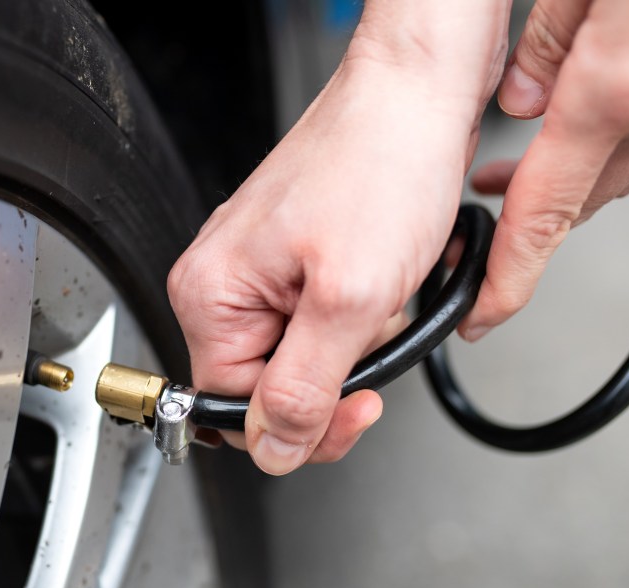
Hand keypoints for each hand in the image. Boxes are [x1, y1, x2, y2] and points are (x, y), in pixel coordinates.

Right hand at [168, 6, 508, 474]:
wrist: (416, 96)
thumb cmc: (381, 165)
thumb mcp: (348, 299)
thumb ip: (303, 390)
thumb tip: (272, 450)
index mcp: (211, 296)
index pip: (232, 411)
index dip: (299, 425)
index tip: (356, 405)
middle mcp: (222, 284)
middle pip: (266, 389)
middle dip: (332, 380)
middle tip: (373, 340)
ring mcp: (257, 272)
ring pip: (300, 359)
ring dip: (352, 345)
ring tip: (380, 292)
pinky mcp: (293, 260)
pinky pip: (318, 323)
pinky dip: (358, 318)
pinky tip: (380, 281)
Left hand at [461, 0, 628, 340]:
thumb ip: (547, 42)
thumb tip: (520, 102)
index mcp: (619, 83)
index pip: (545, 210)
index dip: (509, 275)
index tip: (482, 315)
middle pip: (581, 198)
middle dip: (526, 225)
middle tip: (476, 229)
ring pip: (618, 167)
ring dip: (562, 181)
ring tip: (506, 178)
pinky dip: (604, 143)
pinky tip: (580, 123)